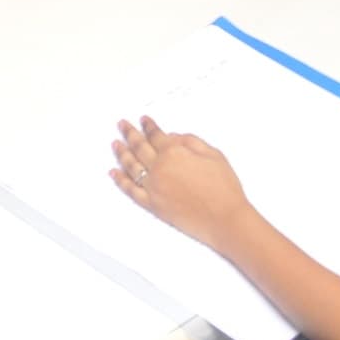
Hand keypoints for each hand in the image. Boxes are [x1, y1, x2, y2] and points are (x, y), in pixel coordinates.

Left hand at [112, 116, 255, 249]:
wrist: (225, 219)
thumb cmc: (224, 188)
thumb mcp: (213, 154)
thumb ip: (190, 141)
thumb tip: (172, 137)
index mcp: (174, 152)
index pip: (156, 135)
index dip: (149, 126)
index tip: (143, 120)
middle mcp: (159, 168)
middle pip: (139, 146)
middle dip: (129, 133)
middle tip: (122, 125)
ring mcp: (154, 187)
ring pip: (131, 166)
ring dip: (121, 153)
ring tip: (115, 143)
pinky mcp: (153, 205)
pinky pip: (131, 190)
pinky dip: (120, 180)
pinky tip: (114, 172)